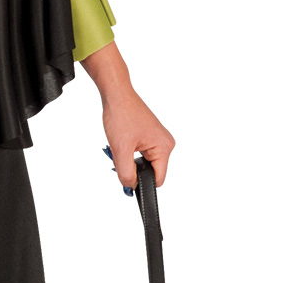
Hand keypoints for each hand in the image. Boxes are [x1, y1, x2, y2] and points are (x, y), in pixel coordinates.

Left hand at [81, 41, 174, 188]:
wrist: (116, 94)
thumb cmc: (121, 114)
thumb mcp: (120, 150)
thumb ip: (126, 174)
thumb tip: (130, 188)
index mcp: (164, 148)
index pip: (158, 179)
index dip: (142, 183)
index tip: (128, 181)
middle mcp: (166, 143)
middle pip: (150, 171)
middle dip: (133, 169)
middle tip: (119, 156)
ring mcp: (159, 139)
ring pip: (144, 163)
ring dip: (129, 160)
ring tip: (120, 146)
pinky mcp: (151, 135)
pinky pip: (142, 153)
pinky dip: (130, 152)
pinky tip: (122, 142)